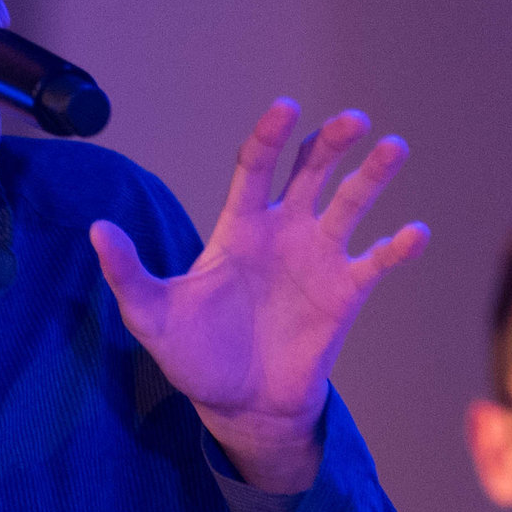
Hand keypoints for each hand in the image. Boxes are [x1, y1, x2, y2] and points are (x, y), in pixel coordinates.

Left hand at [90, 101, 428, 490]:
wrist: (240, 404)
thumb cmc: (195, 356)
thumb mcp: (152, 316)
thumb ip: (128, 274)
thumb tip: (97, 230)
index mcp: (240, 226)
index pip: (257, 166)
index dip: (271, 135)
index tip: (286, 106)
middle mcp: (285, 231)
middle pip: (312, 170)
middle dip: (332, 142)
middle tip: (355, 120)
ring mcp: (319, 258)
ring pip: (351, 203)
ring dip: (374, 175)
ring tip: (394, 148)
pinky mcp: (346, 292)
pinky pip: (377, 261)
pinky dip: (399, 247)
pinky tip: (415, 233)